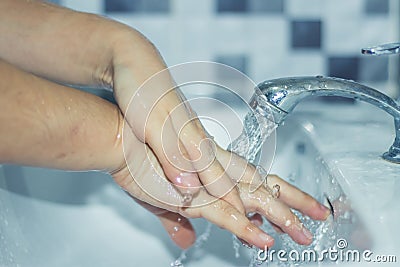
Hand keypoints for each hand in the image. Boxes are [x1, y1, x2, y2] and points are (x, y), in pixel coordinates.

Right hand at [112, 124, 329, 248]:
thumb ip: (177, 218)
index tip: (298, 204)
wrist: (116, 133)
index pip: (254, 179)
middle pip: (264, 185)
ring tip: (302, 231)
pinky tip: (260, 236)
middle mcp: (215, 169)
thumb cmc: (137, 155)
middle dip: (294, 202)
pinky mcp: (190, 191)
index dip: (279, 191)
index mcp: (212, 165)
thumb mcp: (161, 195)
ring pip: (252, 198)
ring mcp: (205, 180)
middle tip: (319, 216)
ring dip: (278, 216)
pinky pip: (223, 210)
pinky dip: (243, 224)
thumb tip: (187, 239)